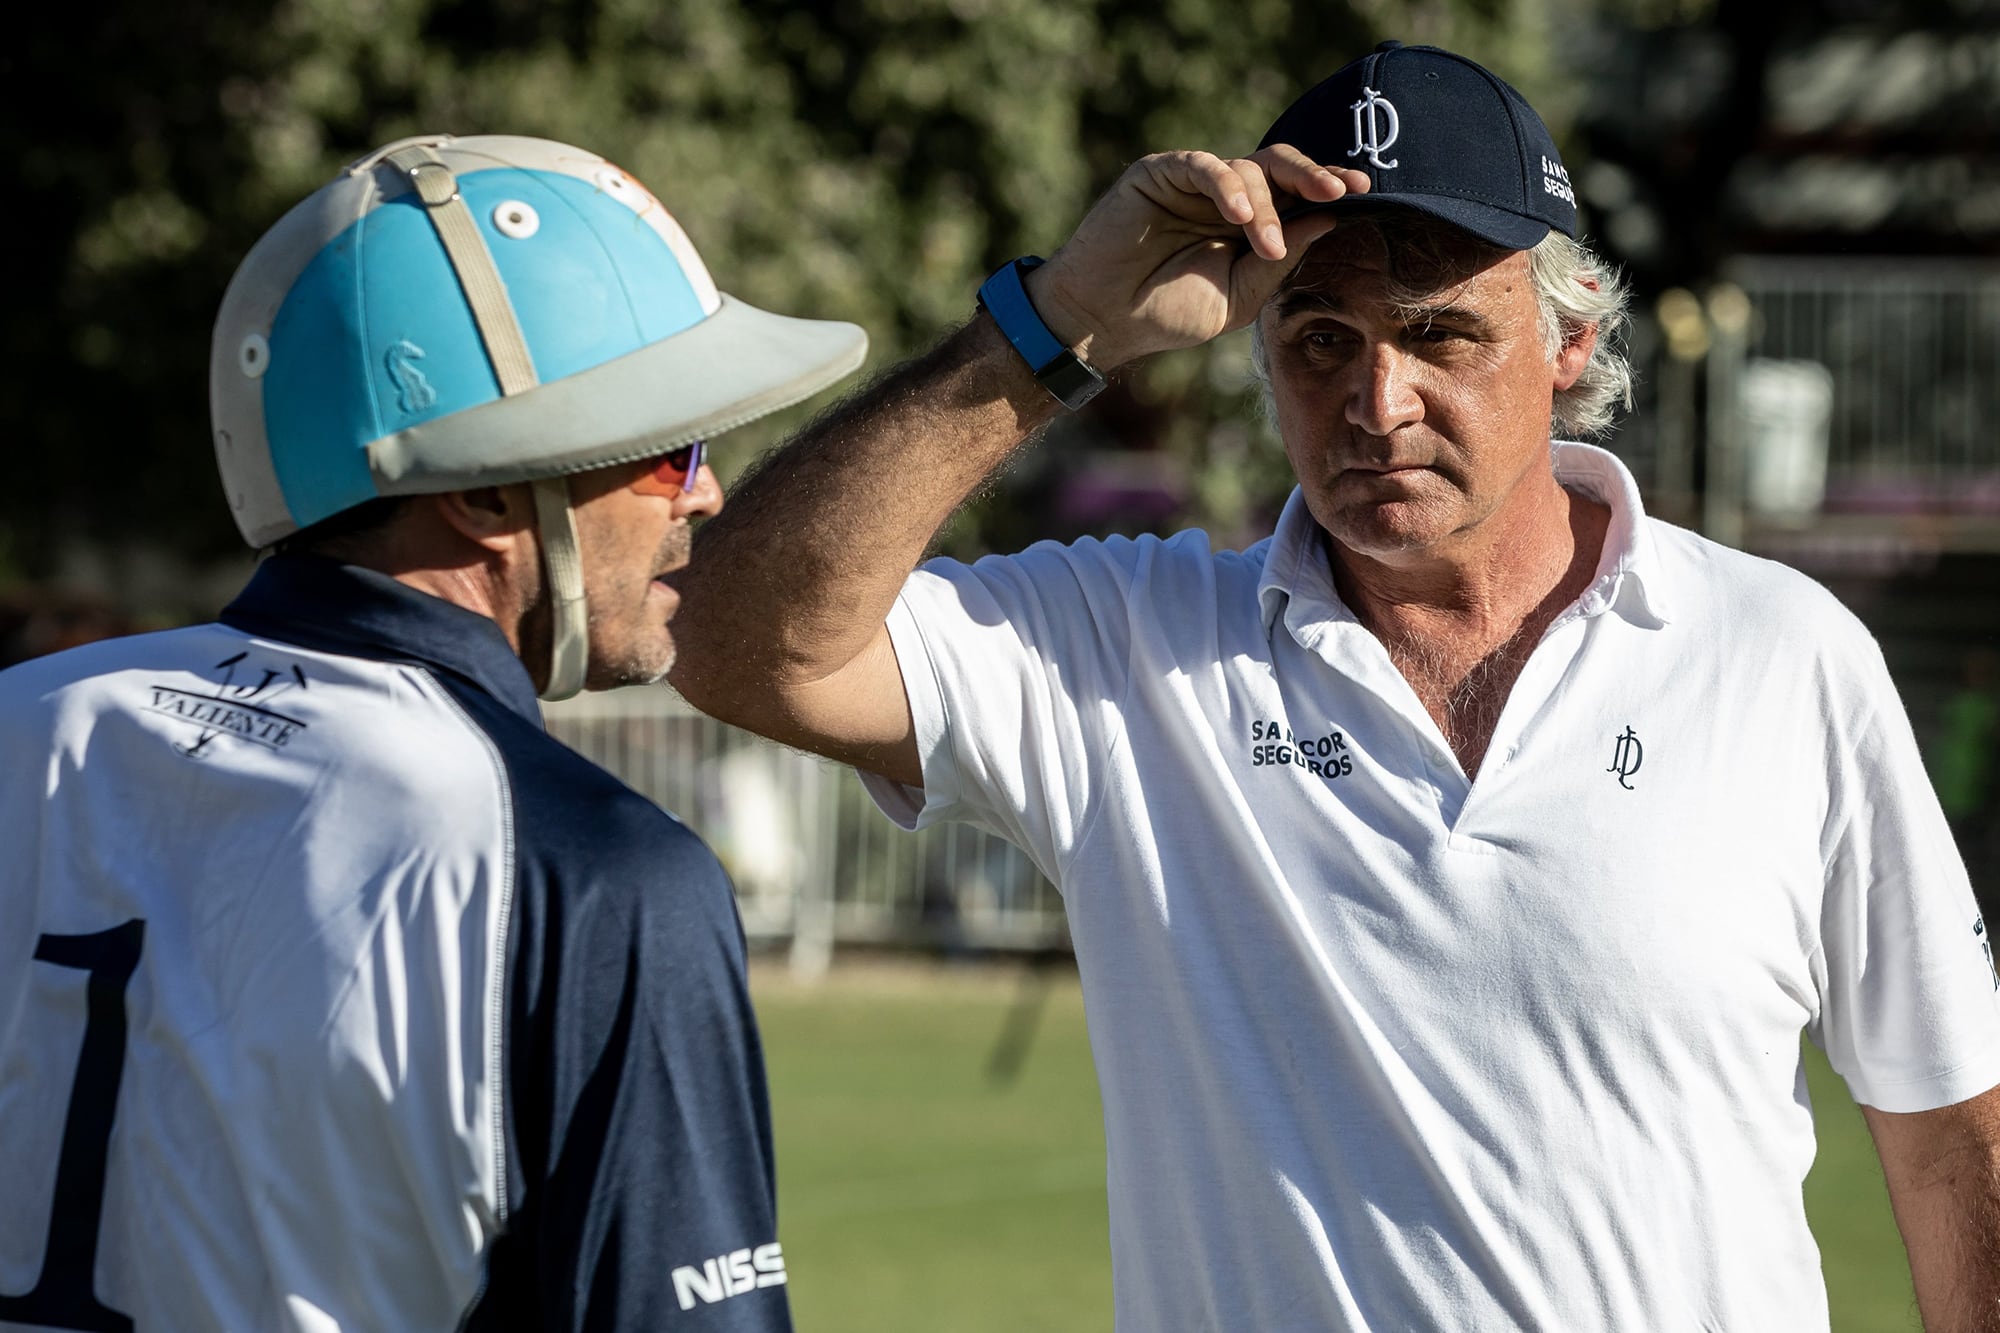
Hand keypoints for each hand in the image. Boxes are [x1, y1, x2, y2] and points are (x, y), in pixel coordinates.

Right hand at [1023, 145, 1367, 371]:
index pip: (1296, 194)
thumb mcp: (1240, 296)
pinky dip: (1227, 186)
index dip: (1328, 188)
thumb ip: (1280, 259)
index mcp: (1248, 224)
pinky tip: (1239, 216)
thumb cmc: (1169, 312)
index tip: (1364, 192)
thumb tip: (1327, 220)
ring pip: (1247, 170)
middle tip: (1340, 192)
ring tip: (1262, 246)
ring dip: (1265, 208)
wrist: (1104, 320)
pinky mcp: (1160, 173)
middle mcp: (1224, 196)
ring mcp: (1192, 182)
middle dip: (1314, 177)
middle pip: (1281, 166)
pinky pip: (1203, 165)